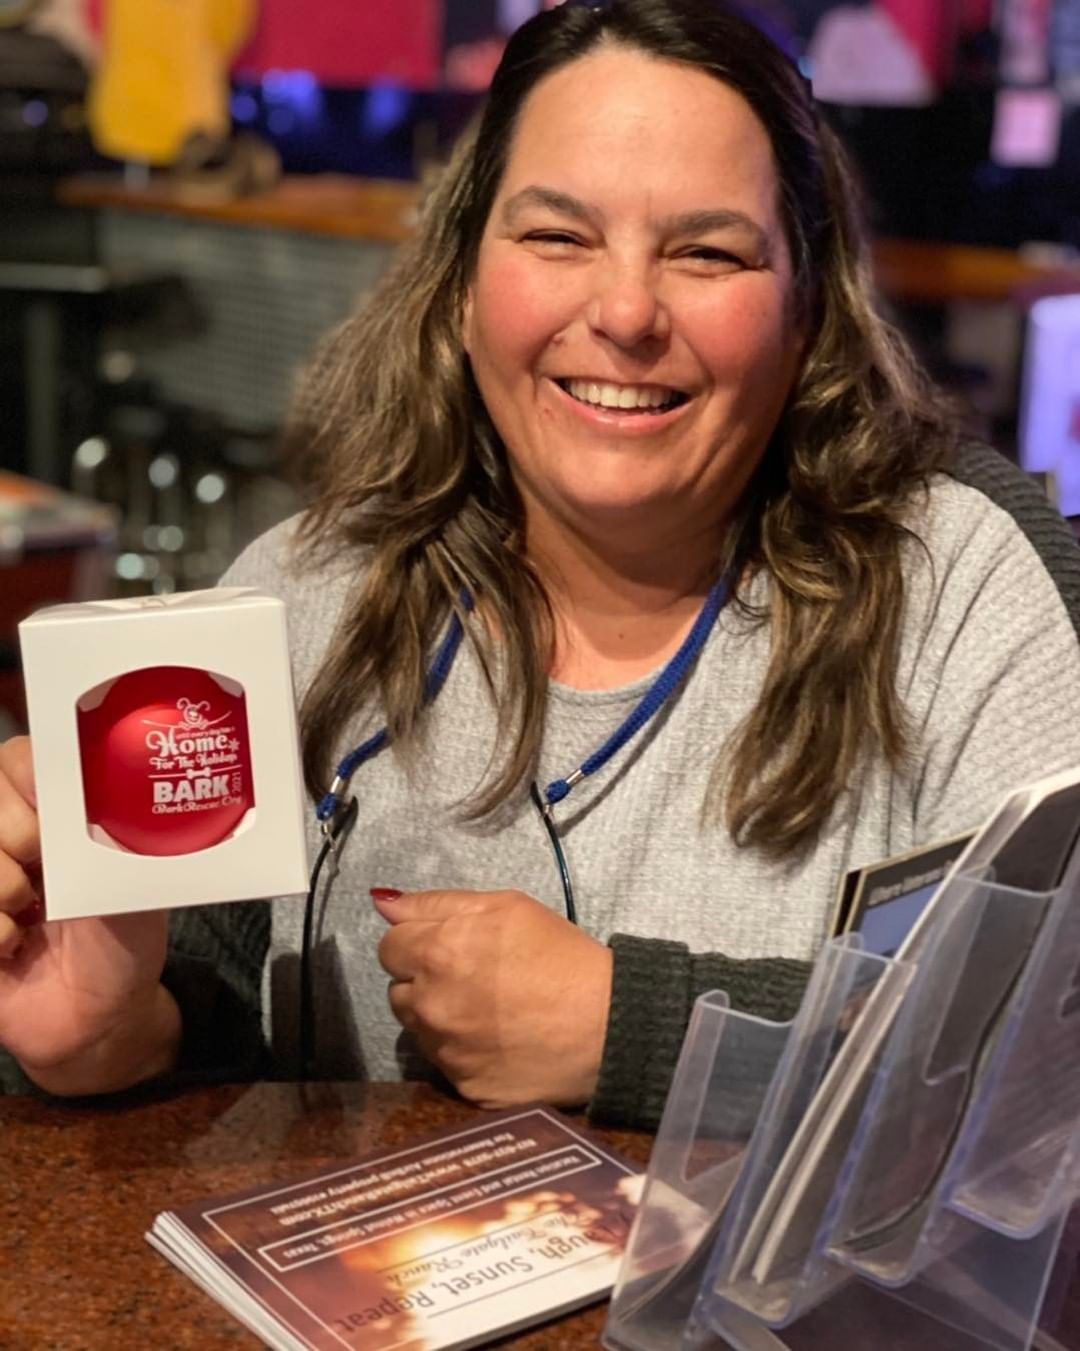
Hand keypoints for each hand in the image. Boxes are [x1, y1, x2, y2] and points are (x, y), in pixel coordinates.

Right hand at [0, 736, 176, 1093]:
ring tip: (27, 920)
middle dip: (16, 839)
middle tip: (40, 881)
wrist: (95, 1019)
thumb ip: (116, 836)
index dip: (27, 783)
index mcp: (54, 813)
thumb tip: (113, 789)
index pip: (18, 759)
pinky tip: (8, 949)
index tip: (50, 824)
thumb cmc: (121, 944)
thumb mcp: (133, 885)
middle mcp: (7, 835)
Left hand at [374, 888, 612, 1108]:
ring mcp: (445, 1051)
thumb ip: (438, 904)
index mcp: (436, 953)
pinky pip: (446, 1065)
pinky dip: (462, 1052)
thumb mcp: (506, 907)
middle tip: (471, 978)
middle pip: (397, 989)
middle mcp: (430, 1005)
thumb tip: (384, 905)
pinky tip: (497, 1041)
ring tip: (485, 1011)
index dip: (419, 942)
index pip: (389, 946)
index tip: (451, 946)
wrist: (608, 1025)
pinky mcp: (463, 1087)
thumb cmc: (561, 956)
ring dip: (437, 1017)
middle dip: (423, 981)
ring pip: (417, 1029)